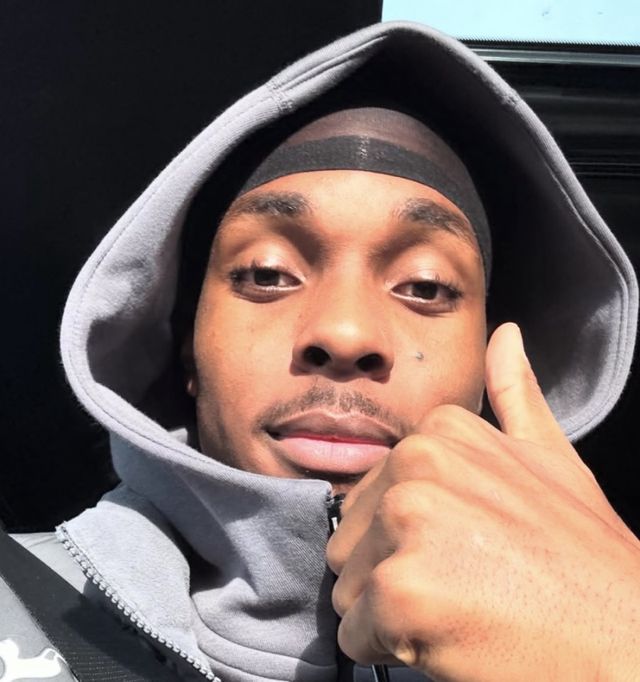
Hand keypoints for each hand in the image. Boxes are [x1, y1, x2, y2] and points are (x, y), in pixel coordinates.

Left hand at [327, 323, 639, 680]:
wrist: (627, 641)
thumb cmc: (584, 557)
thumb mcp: (554, 461)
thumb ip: (516, 396)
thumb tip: (505, 334)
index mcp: (441, 432)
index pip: (372, 496)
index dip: (410, 539)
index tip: (467, 550)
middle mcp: (416, 463)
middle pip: (352, 540)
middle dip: (393, 575)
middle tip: (464, 587)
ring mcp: (406, 521)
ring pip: (349, 588)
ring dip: (391, 616)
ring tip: (460, 611)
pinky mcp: (399, 590)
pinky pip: (356, 634)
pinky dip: (392, 651)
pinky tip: (452, 640)